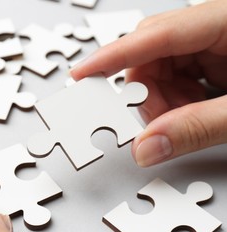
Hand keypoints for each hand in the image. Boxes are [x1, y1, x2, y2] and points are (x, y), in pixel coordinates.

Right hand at [71, 0, 226, 166]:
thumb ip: (197, 128)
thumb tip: (146, 148)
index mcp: (225, 20)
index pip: (155, 34)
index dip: (113, 56)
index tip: (81, 75)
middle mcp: (212, 25)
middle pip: (151, 51)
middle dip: (145, 91)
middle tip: (155, 124)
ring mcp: (212, 40)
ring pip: (160, 66)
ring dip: (162, 100)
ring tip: (183, 120)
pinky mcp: (213, 56)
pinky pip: (175, 74)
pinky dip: (174, 99)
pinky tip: (190, 111)